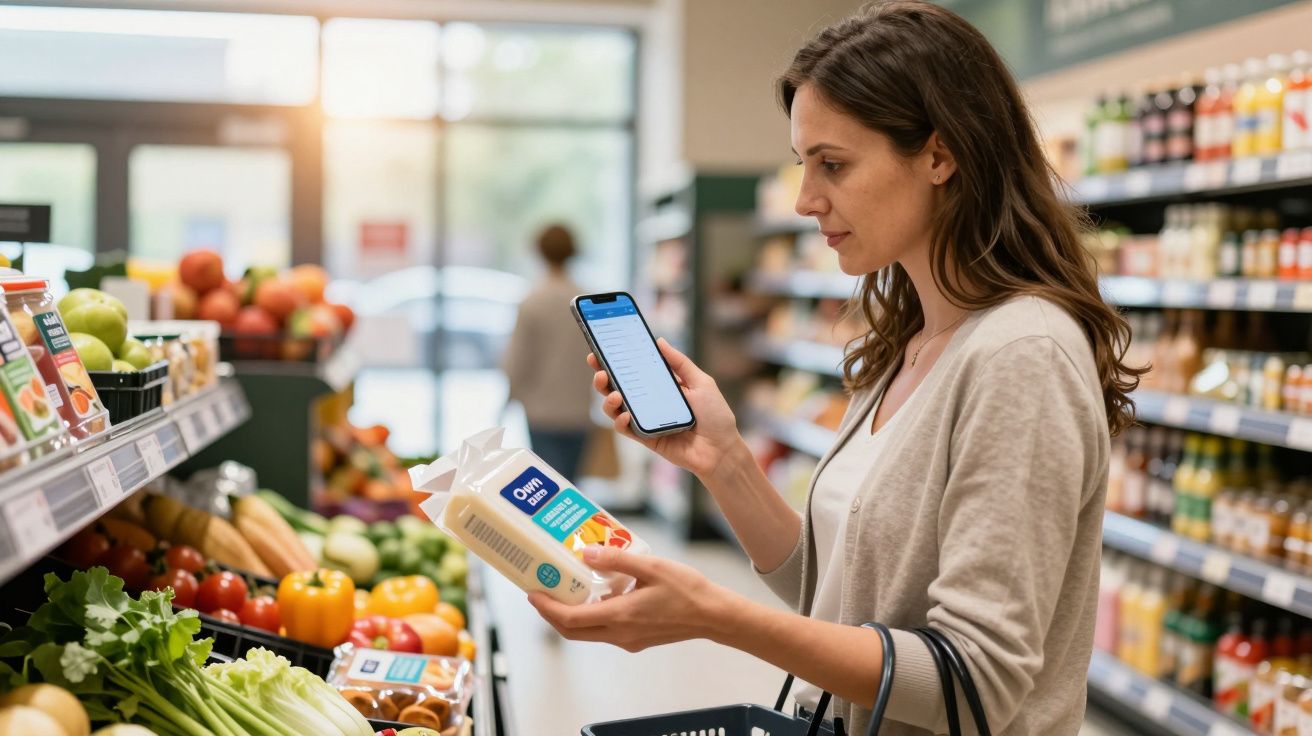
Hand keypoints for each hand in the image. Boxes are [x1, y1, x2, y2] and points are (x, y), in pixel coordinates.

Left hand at [528, 546, 734, 651]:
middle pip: (573, 632)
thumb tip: (586, 553)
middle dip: (551, 614)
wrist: (713, 615)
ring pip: (588, 633)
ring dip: (572, 616)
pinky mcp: (636, 639)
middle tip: (541, 592)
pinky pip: (605, 630)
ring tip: (566, 589)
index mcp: (620, 616)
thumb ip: (617, 559)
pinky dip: (593, 616)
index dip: (546, 608)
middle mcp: (619, 634)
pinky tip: (599, 594)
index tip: (532, 592)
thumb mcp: (651, 565)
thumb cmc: (687, 589)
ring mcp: (628, 640)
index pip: (569, 620)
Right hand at [589, 338, 742, 478]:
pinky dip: (620, 421)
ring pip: (616, 408)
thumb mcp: (701, 382)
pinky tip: (625, 415)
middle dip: (603, 378)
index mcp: (661, 385)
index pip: (634, 370)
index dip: (615, 361)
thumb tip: (659, 341)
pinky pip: (626, 429)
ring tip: (613, 395)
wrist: (721, 450)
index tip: (600, 350)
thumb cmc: (716, 416)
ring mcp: (646, 420)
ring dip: (608, 400)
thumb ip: (680, 363)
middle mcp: (650, 401)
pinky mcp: (646, 438)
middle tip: (600, 372)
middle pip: (618, 387)